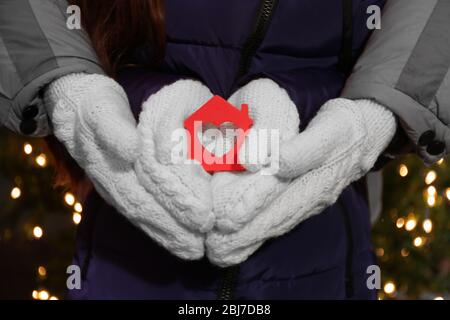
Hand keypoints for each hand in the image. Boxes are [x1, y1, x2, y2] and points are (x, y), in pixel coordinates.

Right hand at [45, 73, 204, 259]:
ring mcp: (112, 187)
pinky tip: (169, 234)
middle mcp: (111, 183)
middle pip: (145, 212)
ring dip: (165, 234)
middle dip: (173, 231)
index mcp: (109, 167)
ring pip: (140, 216)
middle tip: (199, 247)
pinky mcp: (116, 186)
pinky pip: (135, 210)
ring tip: (188, 249)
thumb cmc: (93, 106)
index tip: (199, 222)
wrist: (74, 106)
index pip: (143, 196)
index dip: (170, 212)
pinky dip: (154, 225)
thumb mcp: (101, 110)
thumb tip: (132, 151)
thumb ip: (114, 130)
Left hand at [206, 98, 395, 266]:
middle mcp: (313, 197)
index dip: (251, 214)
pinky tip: (249, 237)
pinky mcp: (310, 199)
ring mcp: (312, 200)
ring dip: (252, 237)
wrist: (368, 132)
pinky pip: (285, 219)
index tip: (224, 223)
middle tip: (215, 247)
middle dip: (245, 235)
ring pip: (279, 223)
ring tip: (225, 250)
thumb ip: (304, 149)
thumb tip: (274, 163)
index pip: (279, 203)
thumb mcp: (329, 131)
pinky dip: (265, 230)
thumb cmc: (345, 128)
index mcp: (317, 183)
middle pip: (275, 220)